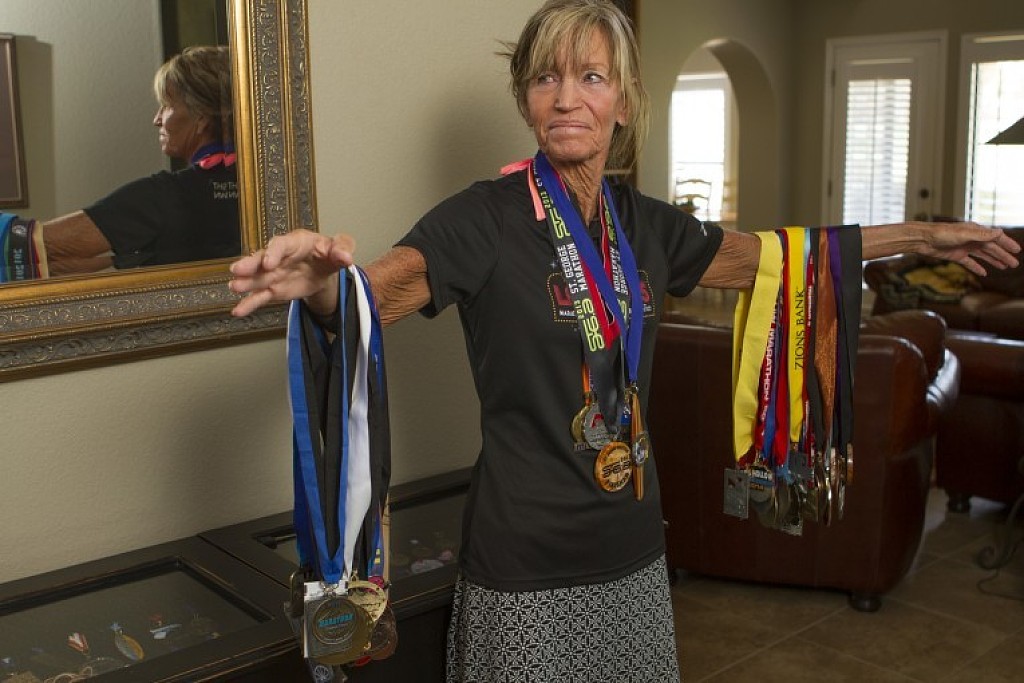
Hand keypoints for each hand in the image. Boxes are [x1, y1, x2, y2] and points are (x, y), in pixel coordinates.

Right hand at [228, 229, 354, 317]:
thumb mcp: (339, 247)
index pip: (281, 244)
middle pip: (262, 260)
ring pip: (257, 279)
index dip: (274, 252)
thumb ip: (342, 248)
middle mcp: (279, 257)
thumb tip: (346, 257)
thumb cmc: (329, 252)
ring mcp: (274, 274)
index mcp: (294, 242)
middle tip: (237, 271)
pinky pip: (260, 297)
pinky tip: (238, 311)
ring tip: (234, 287)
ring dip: (245, 283)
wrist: (324, 268)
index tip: (268, 263)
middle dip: (250, 265)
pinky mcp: (274, 290)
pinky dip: (249, 304)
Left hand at [916, 221, 1020, 275]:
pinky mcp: (955, 256)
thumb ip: (982, 235)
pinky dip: (977, 267)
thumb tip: (999, 232)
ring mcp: (964, 247)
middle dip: (1003, 255)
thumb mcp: (964, 234)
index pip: (996, 238)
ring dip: (993, 261)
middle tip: (1014, 264)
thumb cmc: (942, 234)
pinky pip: (969, 263)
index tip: (1017, 251)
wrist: (923, 239)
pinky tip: (984, 273)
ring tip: (1004, 267)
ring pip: (983, 255)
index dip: (1007, 244)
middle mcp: (972, 239)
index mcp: (976, 231)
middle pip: (991, 248)